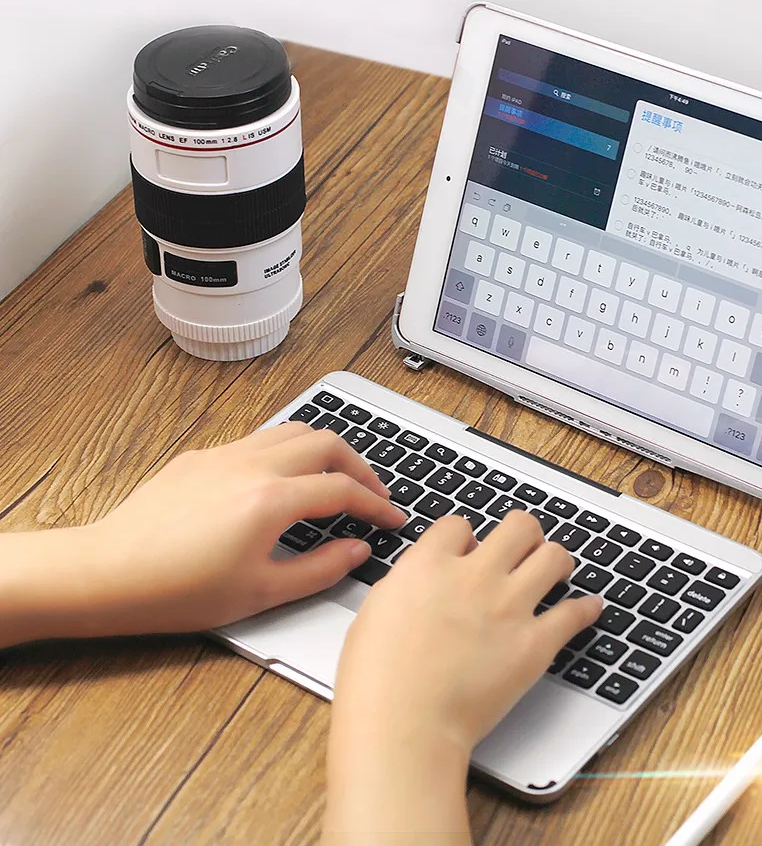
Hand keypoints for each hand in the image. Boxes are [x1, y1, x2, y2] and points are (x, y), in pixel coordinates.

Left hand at [0, 422, 404, 647]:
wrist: (105, 574)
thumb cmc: (176, 592)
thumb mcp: (260, 594)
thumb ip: (320, 569)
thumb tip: (357, 550)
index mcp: (270, 500)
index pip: (343, 491)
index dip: (377, 505)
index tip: (392, 519)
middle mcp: (251, 466)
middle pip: (326, 442)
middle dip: (359, 466)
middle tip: (371, 494)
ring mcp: (224, 455)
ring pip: (292, 430)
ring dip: (324, 449)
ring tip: (334, 478)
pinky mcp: (200, 457)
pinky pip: (258, 439)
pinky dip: (286, 451)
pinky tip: (282, 481)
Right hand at [325, 510, 601, 844]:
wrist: (404, 727)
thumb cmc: (377, 682)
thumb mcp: (375, 610)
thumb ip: (408, 583)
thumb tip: (424, 577)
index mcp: (428, 564)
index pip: (460, 525)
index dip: (466, 536)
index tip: (470, 548)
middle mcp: (473, 576)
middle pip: (518, 526)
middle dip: (523, 532)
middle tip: (523, 546)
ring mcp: (507, 607)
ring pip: (552, 556)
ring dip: (555, 560)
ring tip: (554, 568)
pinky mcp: (534, 644)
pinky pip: (573, 613)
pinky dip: (585, 608)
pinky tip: (588, 607)